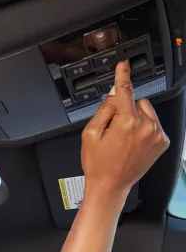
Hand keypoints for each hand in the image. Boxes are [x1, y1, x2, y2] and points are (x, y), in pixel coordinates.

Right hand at [62, 60, 169, 251]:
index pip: (124, 91)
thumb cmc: (98, 164)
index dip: (122, 75)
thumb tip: (113, 96)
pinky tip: (133, 143)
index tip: (124, 65)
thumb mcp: (89, 134)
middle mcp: (146, 126)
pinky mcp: (163, 142)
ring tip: (123, 138)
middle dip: (126, 109)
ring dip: (136, 118)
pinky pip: (154, 124)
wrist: (111, 186)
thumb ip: (103, 111)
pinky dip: (144, 129)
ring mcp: (157, 134)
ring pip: (147, 112)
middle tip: (114, 129)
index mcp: (126, 122)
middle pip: (137, 102)